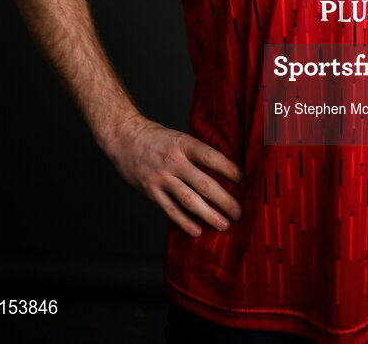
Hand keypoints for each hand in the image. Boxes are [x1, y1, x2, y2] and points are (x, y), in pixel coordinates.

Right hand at [104, 115, 243, 236]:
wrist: (124, 138)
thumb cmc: (157, 138)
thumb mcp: (179, 137)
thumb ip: (196, 152)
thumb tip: (224, 168)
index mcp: (184, 144)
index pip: (211, 157)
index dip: (228, 169)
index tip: (244, 180)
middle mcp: (173, 161)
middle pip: (203, 184)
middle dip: (224, 200)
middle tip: (238, 212)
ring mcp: (161, 178)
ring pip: (188, 200)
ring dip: (208, 215)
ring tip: (223, 225)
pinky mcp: (151, 191)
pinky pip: (170, 210)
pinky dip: (184, 222)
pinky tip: (197, 231)